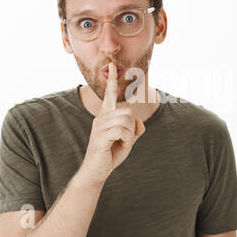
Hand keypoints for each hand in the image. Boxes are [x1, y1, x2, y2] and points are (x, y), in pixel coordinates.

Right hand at [80, 62, 144, 184]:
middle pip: (128, 112)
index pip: (109, 94)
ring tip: (119, 143)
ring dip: (128, 136)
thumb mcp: (128, 140)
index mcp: (106, 116)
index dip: (112, 79)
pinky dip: (125, 141)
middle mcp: (101, 117)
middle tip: (123, 140)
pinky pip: (123, 131)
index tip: (113, 65)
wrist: (97, 171)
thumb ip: (135, 130)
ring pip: (127, 121)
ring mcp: (99, 125)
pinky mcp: (100, 135)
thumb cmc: (110, 154)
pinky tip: (116, 146)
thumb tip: (140, 122)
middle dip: (131, 128)